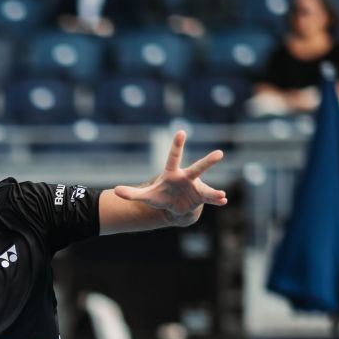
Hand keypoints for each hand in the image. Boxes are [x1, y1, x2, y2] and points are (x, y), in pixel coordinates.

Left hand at [111, 129, 227, 227]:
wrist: (175, 206)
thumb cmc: (161, 196)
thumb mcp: (146, 196)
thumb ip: (132, 193)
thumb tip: (115, 191)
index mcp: (173, 174)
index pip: (173, 158)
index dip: (177, 145)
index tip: (181, 132)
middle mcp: (187, 177)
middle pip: (198, 168)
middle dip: (208, 162)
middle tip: (220, 153)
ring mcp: (196, 187)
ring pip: (207, 187)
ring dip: (214, 191)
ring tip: (222, 194)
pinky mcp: (201, 198)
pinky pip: (210, 199)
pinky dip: (216, 200)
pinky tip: (223, 201)